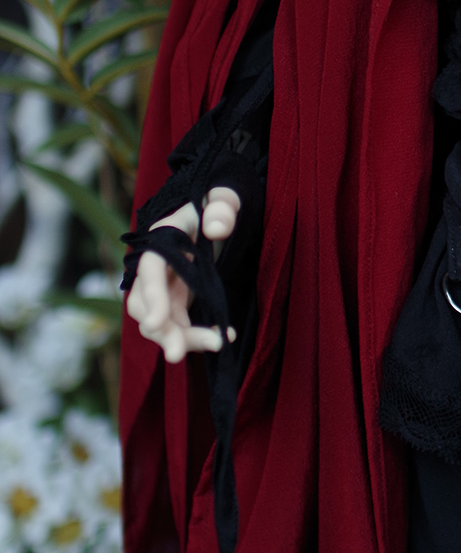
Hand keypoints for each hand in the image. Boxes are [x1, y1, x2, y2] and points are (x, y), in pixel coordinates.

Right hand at [126, 187, 241, 364]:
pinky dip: (194, 336)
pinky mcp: (175, 299)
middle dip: (160, 331)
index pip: (149, 269)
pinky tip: (222, 338)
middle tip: (178, 355)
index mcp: (161, 238)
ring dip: (180, 339)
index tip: (157, 322)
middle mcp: (154, 265)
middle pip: (145, 304)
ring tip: (217, 344)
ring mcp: (163, 285)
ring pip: (159, 321)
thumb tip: (217, 228)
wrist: (215, 210)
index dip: (151, 296)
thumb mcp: (224, 196)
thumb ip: (222, 207)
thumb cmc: (217, 200)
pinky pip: (177, 324)